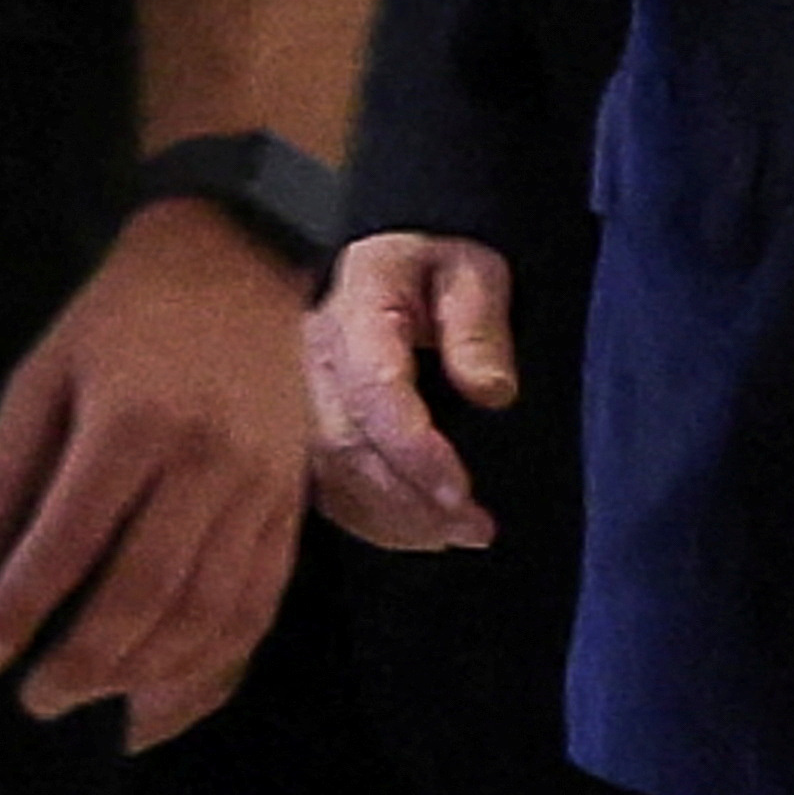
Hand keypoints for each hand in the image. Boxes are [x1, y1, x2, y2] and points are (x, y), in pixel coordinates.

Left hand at [0, 200, 313, 750]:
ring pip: (209, 613)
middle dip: (83, 664)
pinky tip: (166, 699)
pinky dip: (215, 664)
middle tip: (35, 699)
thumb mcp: (43, 373)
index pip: (67, 546)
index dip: (18, 613)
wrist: (238, 262)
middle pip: (145, 594)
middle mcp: (206, 463)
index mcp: (133, 424)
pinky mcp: (291, 504)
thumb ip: (0, 469)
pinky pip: (259, 604)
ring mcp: (260, 489)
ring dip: (147, 677)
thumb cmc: (123, 319)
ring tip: (93, 704)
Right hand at [306, 231, 514, 551]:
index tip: (461, 491)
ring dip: (395, 518)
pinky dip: (372, 519)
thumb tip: (492, 391)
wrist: (398, 260)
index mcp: (357, 307)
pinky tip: (420, 532)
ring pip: (332, 475)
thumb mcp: (475, 272)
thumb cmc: (439, 267)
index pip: (374, 388)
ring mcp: (301, 393)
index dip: (415, 449)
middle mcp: (314, 356)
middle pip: (347, 445)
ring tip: (459, 534)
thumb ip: (479, 325)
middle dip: (411, 499)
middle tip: (475, 528)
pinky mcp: (306, 425)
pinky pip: (327, 485)